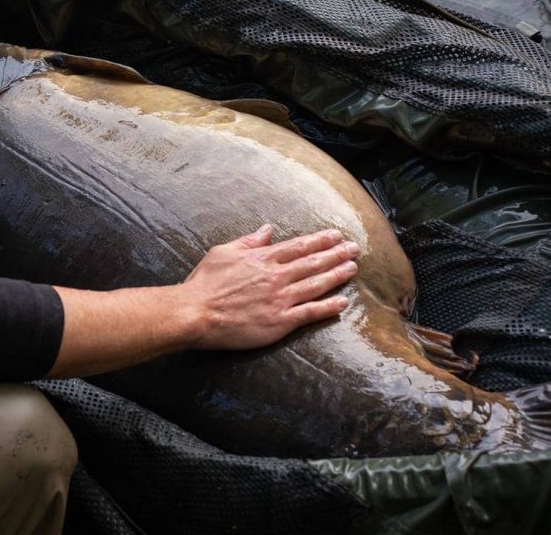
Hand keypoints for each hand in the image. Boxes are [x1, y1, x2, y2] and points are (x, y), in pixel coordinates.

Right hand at [180, 225, 357, 350]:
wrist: (195, 313)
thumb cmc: (205, 283)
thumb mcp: (223, 252)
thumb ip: (249, 241)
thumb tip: (268, 230)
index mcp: (262, 259)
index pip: (298, 246)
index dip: (320, 240)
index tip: (336, 236)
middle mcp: (275, 276)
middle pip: (312, 263)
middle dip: (336, 254)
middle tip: (355, 249)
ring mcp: (279, 299)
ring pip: (316, 285)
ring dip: (337, 275)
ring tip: (353, 268)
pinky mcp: (279, 322)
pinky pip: (309, 313)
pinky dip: (328, 307)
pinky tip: (342, 302)